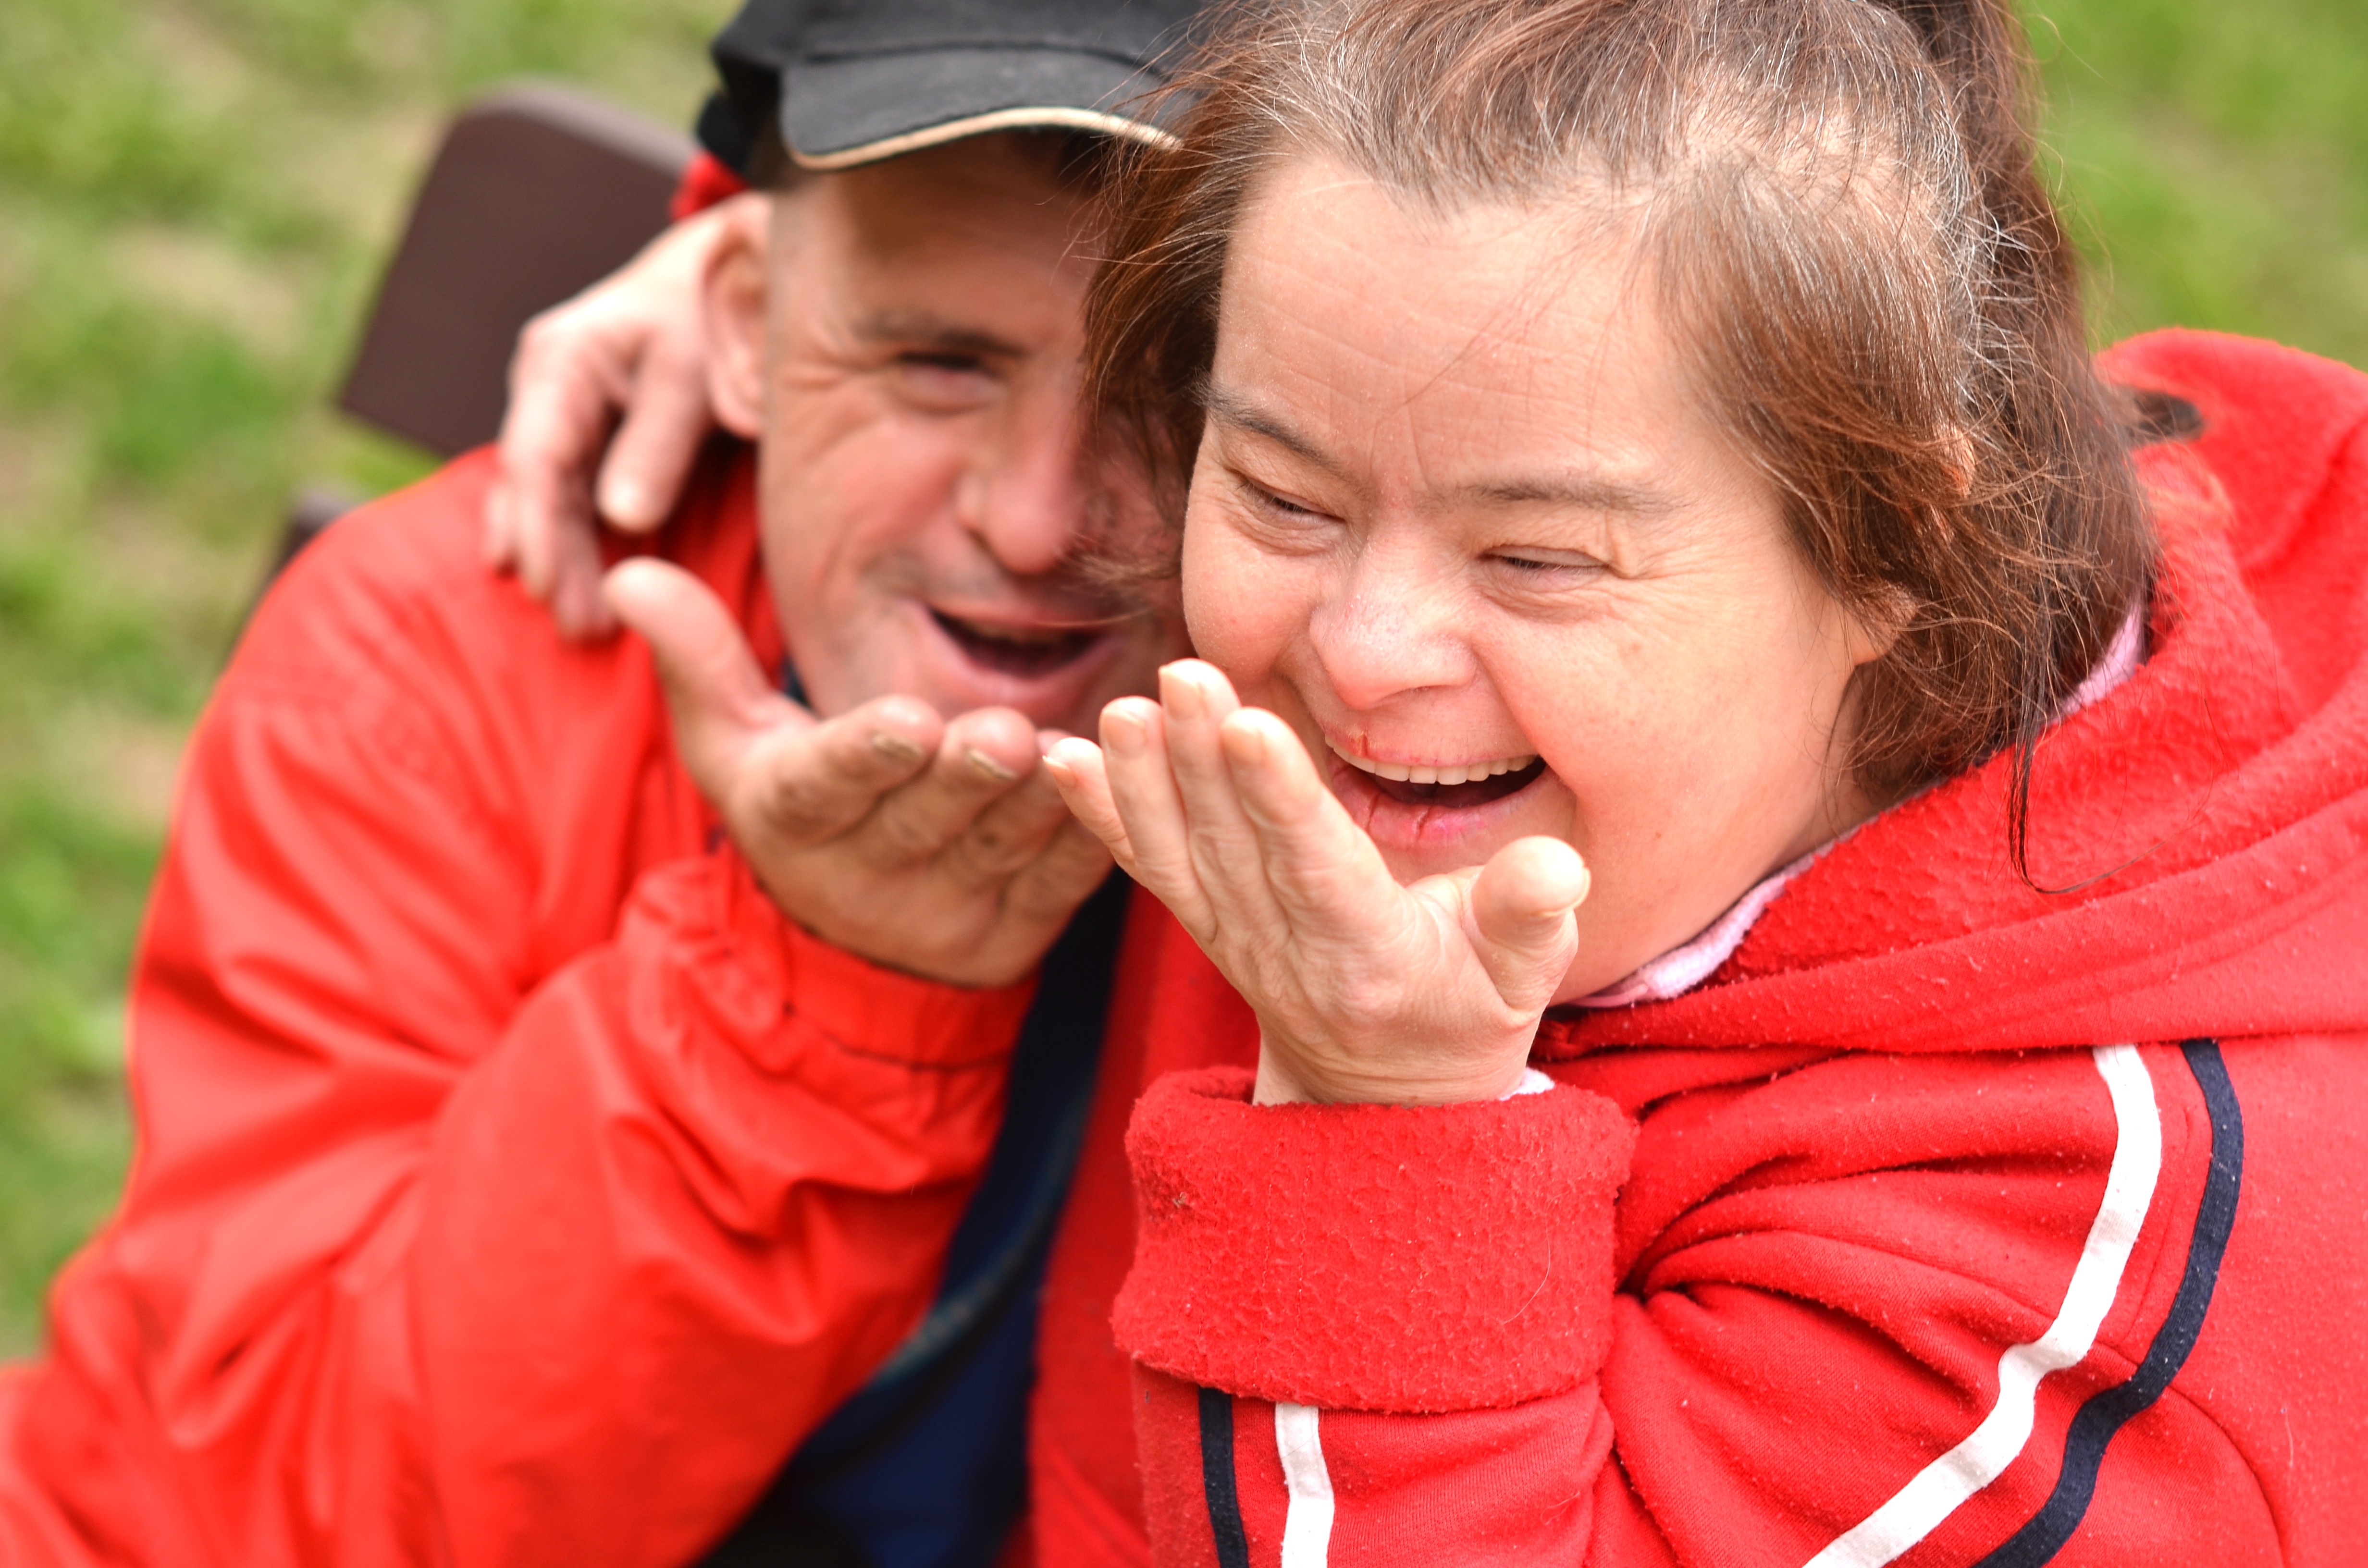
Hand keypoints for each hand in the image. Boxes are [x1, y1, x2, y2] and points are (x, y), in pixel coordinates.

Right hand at [485, 194, 765, 640]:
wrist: (729, 271)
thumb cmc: (716, 316)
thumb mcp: (695, 375)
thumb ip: (659, 442)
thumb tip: (623, 519)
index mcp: (565, 358)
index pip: (537, 460)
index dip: (540, 532)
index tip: (550, 590)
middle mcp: (547, 377)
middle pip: (534, 483)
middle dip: (549, 559)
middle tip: (579, 629)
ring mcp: (558, 398)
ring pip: (542, 489)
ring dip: (552, 555)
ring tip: (577, 622)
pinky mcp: (580, 418)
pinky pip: (558, 483)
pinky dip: (557, 530)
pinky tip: (548, 575)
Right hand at [606, 559, 1113, 987]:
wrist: (856, 947)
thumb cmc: (798, 805)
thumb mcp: (733, 743)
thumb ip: (698, 658)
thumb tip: (634, 574)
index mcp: (796, 818)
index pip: (827, 786)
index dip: (865, 757)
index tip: (904, 723)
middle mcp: (871, 875)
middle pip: (925, 819)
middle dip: (965, 776)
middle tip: (1003, 733)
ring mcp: (952, 911)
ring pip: (1003, 849)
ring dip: (1042, 801)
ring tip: (1073, 746)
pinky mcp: (1023, 929)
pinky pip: (1067, 883)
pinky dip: (1100, 835)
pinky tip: (1130, 782)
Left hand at [1043, 660, 1588, 1104]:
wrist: (1381, 1092)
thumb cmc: (1466, 1007)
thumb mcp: (1522, 975)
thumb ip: (1529, 917)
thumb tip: (1555, 865)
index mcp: (1367, 953)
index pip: (1316, 865)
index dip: (1279, 798)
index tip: (1247, 727)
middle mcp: (1285, 949)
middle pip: (1236, 844)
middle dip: (1202, 759)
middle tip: (1179, 674)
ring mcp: (1233, 938)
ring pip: (1181, 851)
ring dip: (1144, 780)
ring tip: (1120, 710)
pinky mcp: (1203, 923)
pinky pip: (1147, 866)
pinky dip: (1101, 815)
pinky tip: (1061, 760)